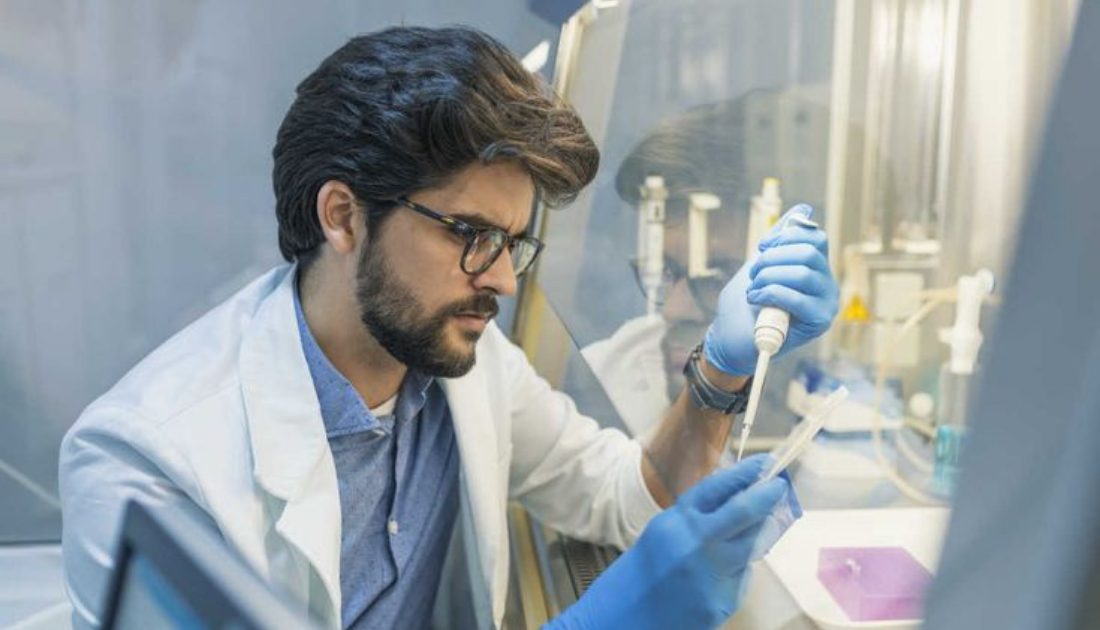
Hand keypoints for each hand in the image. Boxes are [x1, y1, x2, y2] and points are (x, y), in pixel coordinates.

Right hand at [546, 456, 798, 629]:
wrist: (622, 619)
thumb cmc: (641, 573)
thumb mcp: (663, 533)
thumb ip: (697, 519)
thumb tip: (738, 502)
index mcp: (676, 521)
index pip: (717, 486)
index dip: (745, 472)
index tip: (765, 462)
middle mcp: (695, 543)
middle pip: (745, 511)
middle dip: (767, 495)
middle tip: (778, 485)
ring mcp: (711, 573)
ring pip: (753, 545)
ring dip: (760, 532)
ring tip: (760, 526)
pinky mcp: (721, 601)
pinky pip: (742, 578)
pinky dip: (739, 571)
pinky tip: (724, 573)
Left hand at [703, 204, 838, 375]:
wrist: (731, 338)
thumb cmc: (747, 302)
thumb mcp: (762, 263)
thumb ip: (782, 238)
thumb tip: (804, 209)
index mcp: (817, 267)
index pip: (815, 237)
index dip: (784, 237)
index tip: (761, 250)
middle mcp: (827, 284)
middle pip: (809, 252)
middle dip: (772, 259)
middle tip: (754, 274)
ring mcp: (826, 303)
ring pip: (803, 273)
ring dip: (768, 278)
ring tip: (754, 290)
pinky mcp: (819, 322)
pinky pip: (797, 297)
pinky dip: (770, 294)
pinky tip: (756, 300)